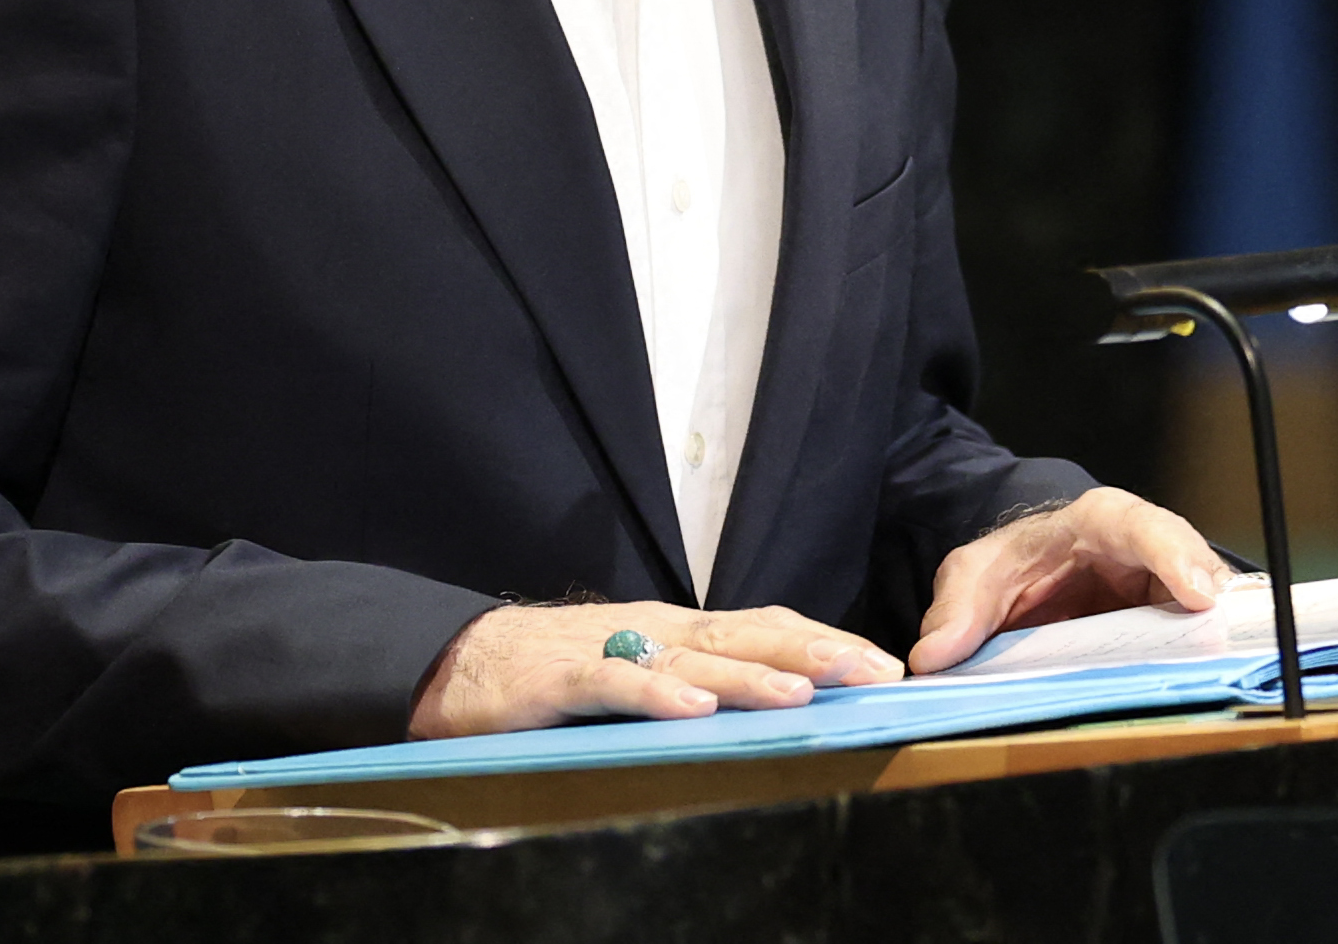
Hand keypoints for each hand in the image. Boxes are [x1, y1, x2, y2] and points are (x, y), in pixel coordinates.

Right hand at [408, 599, 902, 738]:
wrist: (455, 662)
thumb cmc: (553, 673)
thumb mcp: (635, 671)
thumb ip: (692, 680)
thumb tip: (772, 703)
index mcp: (674, 630)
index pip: (762, 627)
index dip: (822, 640)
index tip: (883, 664)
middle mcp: (652, 632)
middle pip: (744, 636)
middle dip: (813, 651)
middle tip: (874, 670)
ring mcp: (606, 651)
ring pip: (690, 658)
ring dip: (751, 675)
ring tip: (805, 691)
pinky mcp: (559, 680)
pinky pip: (614, 685)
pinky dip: (655, 694)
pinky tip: (694, 709)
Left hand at [908, 487, 1230, 674]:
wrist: (1024, 576)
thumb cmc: (1011, 564)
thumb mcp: (975, 576)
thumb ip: (956, 611)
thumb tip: (932, 657)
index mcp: (1100, 523)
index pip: (1142, 526)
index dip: (1175, 556)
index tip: (1199, 594)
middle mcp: (1144, 554)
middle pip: (1195, 572)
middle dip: (1217, 609)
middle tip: (1227, 648)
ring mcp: (1162, 593)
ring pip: (1206, 613)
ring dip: (1216, 643)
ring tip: (1225, 674)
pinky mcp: (1167, 627)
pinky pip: (1194, 644)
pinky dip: (1202, 664)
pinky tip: (1206, 690)